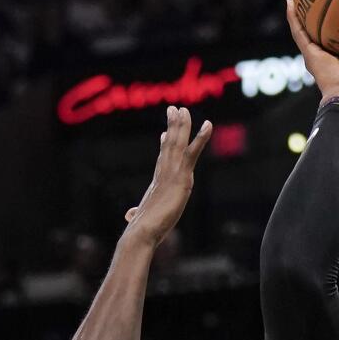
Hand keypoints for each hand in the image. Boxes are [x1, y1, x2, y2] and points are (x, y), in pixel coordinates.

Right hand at [124, 106, 212, 244]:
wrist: (142, 230)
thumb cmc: (141, 229)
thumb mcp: (141, 217)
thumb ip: (137, 214)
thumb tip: (130, 216)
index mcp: (157, 182)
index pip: (162, 159)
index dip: (165, 145)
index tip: (166, 133)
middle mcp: (164, 173)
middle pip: (169, 144)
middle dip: (173, 126)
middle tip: (175, 109)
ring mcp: (172, 172)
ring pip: (178, 142)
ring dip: (182, 124)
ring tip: (183, 109)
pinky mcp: (183, 177)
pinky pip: (193, 151)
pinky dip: (201, 137)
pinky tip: (208, 124)